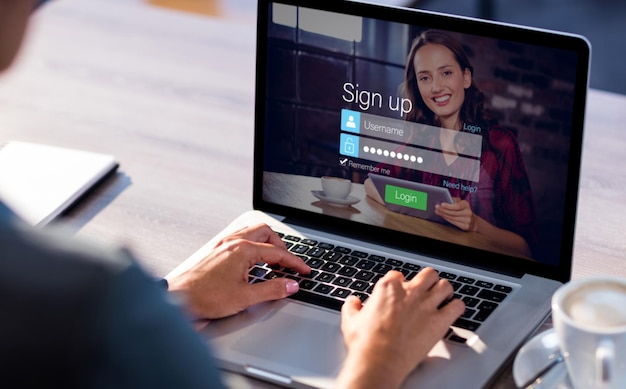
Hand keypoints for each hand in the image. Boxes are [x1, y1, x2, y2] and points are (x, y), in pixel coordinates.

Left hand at [166, 223, 309, 318]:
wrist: (178, 298)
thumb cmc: (205, 297)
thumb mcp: (245, 297)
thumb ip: (272, 290)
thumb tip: (290, 285)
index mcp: (243, 250)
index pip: (277, 252)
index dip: (294, 262)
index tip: (304, 270)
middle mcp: (233, 242)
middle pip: (266, 233)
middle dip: (281, 246)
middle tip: (289, 262)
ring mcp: (222, 243)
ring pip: (252, 231)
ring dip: (267, 241)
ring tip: (273, 258)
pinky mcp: (215, 249)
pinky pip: (240, 236)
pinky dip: (253, 243)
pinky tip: (252, 258)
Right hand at [337, 268, 464, 388]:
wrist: (379, 361)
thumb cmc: (366, 343)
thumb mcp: (350, 321)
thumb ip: (352, 307)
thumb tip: (353, 302)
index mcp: (388, 288)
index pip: (399, 274)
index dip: (400, 283)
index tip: (400, 292)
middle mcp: (409, 292)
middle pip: (427, 274)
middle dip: (428, 281)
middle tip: (427, 290)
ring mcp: (426, 305)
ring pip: (445, 285)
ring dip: (445, 291)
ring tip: (443, 297)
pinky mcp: (439, 321)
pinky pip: (457, 306)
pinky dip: (457, 307)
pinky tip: (453, 311)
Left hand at [435, 197, 476, 231]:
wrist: (473, 221)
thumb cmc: (464, 209)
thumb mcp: (461, 202)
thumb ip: (454, 200)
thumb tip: (445, 199)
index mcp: (466, 205)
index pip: (457, 206)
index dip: (449, 206)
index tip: (442, 204)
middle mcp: (467, 212)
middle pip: (453, 213)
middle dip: (443, 210)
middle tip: (437, 207)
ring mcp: (467, 220)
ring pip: (452, 218)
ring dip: (443, 214)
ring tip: (437, 211)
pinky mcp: (465, 226)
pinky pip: (453, 222)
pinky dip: (446, 218)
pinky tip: (442, 216)